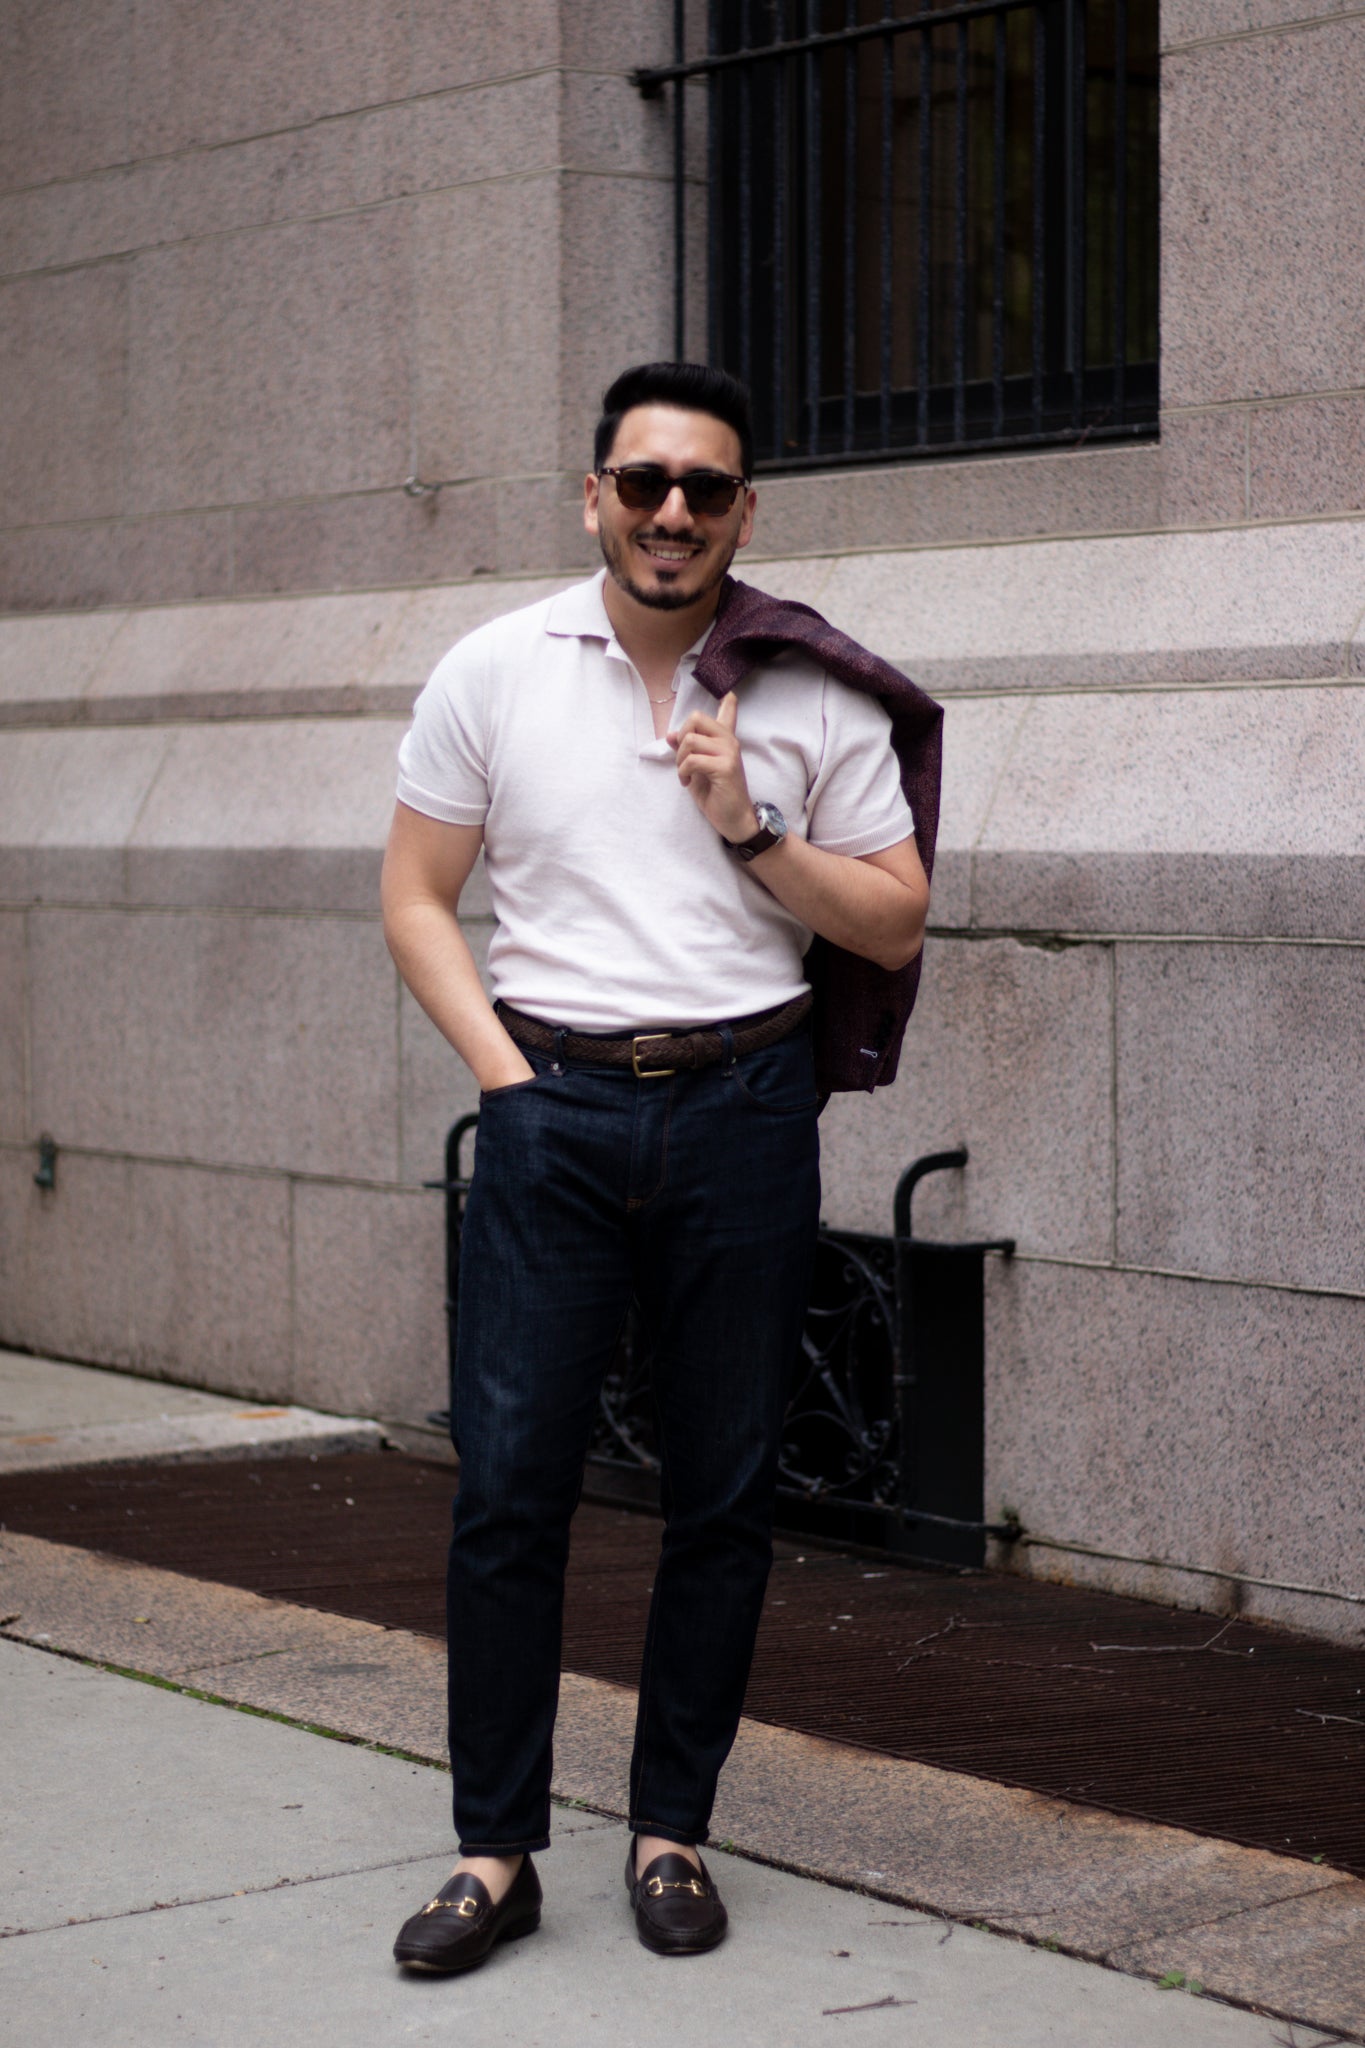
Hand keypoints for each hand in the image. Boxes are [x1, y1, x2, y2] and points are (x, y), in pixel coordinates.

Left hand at [667, 692, 758, 843]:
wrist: (734, 819)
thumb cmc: (716, 795)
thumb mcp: (696, 769)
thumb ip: (686, 750)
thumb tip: (670, 734)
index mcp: (724, 740)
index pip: (728, 711)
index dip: (727, 701)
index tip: (730, 695)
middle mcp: (729, 741)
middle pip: (696, 718)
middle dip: (681, 739)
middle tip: (683, 761)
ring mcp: (729, 753)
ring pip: (690, 740)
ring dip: (680, 759)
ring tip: (685, 775)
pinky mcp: (725, 767)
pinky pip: (693, 759)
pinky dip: (684, 772)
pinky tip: (688, 783)